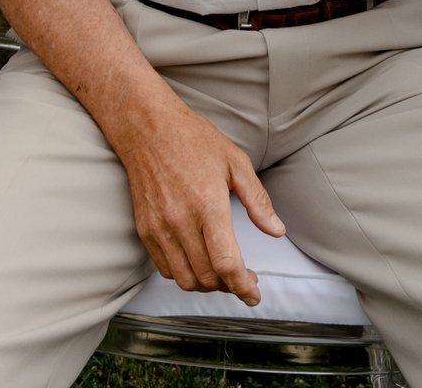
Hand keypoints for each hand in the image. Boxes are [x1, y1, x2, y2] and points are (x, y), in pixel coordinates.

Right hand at [109, 94, 283, 305]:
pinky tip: (197, 261)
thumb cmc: (192, 139)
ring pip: (184, 279)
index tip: (254, 294)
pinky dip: (184, 274)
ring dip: (206, 284)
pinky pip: (165, 267)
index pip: (226, 263)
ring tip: (221, 273)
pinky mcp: (145, 229)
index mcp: (208, 204)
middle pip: (207, 277)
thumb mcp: (235, 162)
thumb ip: (258, 201)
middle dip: (229, 287)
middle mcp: (181, 220)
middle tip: (244, 280)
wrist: (147, 127)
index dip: (243, 287)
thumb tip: (276, 230)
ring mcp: (159, 227)